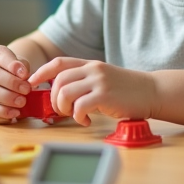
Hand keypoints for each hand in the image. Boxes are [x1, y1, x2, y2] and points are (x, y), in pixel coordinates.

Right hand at [0, 45, 31, 120]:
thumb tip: (24, 78)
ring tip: (22, 102)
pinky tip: (15, 113)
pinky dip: (2, 111)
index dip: (11, 64)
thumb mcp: (21, 64)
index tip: (25, 74)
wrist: (8, 80)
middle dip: (12, 83)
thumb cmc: (16, 71)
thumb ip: (23, 68)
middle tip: (26, 90)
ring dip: (7, 98)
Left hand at [27, 57, 156, 125]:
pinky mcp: (105, 96)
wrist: (152, 92)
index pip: (59, 63)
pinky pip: (79, 107)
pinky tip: (86, 120)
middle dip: (53, 98)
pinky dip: (78, 117)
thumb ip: (84, 82)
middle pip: (58, 80)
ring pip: (65, 93)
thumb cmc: (127, 91)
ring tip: (74, 115)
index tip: (31, 82)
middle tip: (62, 110)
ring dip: (63, 108)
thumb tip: (60, 95)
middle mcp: (93, 70)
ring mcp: (99, 82)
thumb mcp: (103, 79)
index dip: (41, 72)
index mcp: (90, 64)